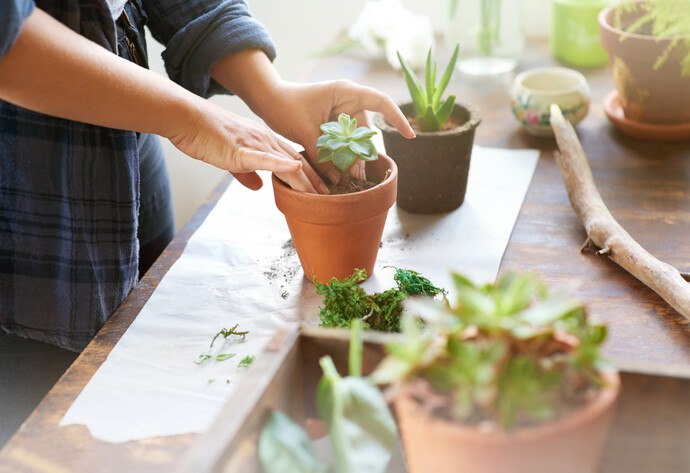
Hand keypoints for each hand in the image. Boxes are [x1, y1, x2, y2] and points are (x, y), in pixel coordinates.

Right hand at [168, 100, 327, 192]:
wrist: (187, 120)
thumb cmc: (206, 137)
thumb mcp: (231, 159)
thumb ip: (246, 173)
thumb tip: (259, 187)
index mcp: (265, 142)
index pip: (294, 160)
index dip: (311, 175)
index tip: (324, 189)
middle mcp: (266, 140)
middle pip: (298, 163)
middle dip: (316, 181)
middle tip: (334, 196)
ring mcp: (256, 144)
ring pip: (287, 163)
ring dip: (306, 180)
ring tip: (322, 194)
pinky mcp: (241, 150)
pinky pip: (264, 158)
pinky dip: (281, 164)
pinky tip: (295, 168)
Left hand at [256, 80, 415, 184]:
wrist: (268, 100)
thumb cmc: (286, 106)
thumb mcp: (305, 131)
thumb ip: (323, 155)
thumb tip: (337, 180)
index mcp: (346, 93)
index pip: (381, 102)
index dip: (398, 118)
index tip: (410, 136)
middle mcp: (348, 101)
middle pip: (366, 130)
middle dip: (364, 153)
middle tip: (358, 176)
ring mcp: (341, 113)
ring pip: (355, 139)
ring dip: (352, 158)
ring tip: (350, 178)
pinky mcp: (333, 124)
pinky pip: (344, 142)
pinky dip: (342, 156)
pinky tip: (339, 173)